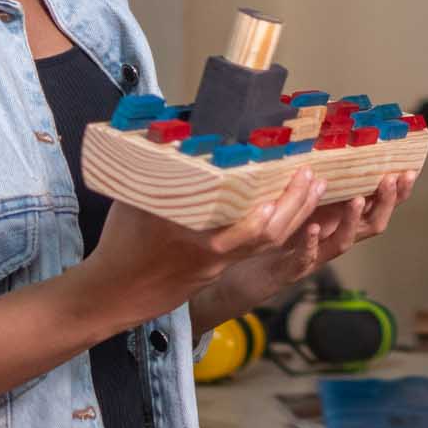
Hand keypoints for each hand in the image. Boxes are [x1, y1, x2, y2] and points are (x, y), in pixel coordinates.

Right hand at [82, 167, 324, 337]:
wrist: (115, 295)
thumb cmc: (121, 245)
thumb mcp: (132, 201)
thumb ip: (158, 169)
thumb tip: (170, 132)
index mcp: (196, 236)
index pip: (244, 221)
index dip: (271, 205)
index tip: (288, 176)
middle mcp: (216, 251)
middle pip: (267, 231)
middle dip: (295, 204)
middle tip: (311, 175)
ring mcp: (221, 263)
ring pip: (267, 241)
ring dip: (294, 214)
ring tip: (312, 186)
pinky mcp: (220, 269)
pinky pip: (256, 247)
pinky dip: (276, 225)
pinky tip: (285, 204)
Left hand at [197, 173, 414, 330]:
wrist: (239, 279)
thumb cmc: (269, 239)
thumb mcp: (295, 206)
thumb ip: (310, 185)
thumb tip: (321, 147)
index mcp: (335, 223)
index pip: (374, 207)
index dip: (394, 194)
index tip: (408, 171)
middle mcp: (330, 241)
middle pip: (370, 225)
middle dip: (385, 203)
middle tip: (393, 180)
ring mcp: (312, 257)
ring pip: (342, 242)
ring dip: (351, 220)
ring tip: (355, 199)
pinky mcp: (288, 271)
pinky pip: (304, 259)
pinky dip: (310, 243)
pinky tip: (312, 228)